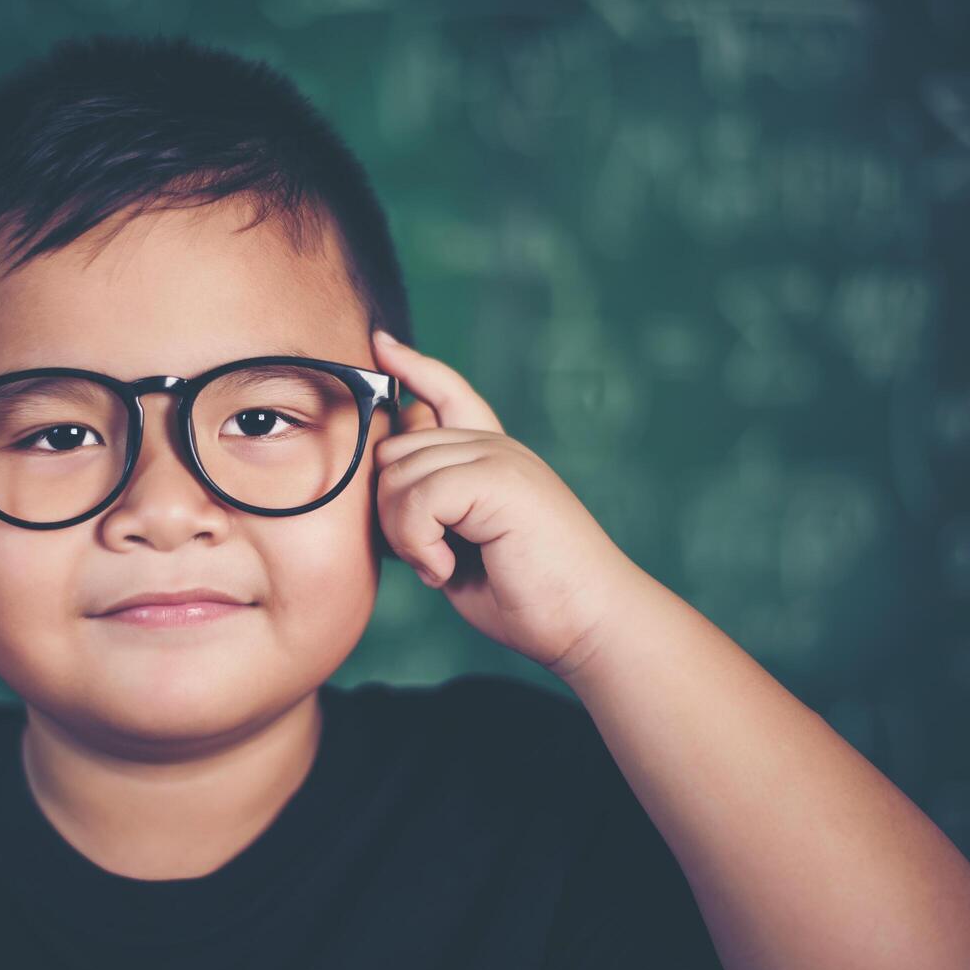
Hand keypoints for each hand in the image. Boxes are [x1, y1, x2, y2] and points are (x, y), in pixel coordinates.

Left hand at [370, 329, 643, 673]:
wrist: (588, 623)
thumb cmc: (527, 597)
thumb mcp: (462, 547)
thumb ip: (429, 508)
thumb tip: (387, 479)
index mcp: (492, 457)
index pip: (448, 393)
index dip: (413, 367)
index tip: (381, 345)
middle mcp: (495, 447)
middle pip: (395, 449)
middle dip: (389, 510)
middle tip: (425, 557)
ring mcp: (499, 458)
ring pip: (398, 476)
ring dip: (404, 534)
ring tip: (440, 568)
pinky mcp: (499, 479)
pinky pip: (418, 498)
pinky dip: (419, 543)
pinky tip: (445, 571)